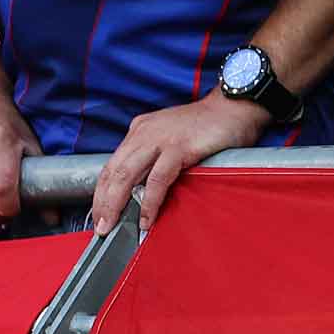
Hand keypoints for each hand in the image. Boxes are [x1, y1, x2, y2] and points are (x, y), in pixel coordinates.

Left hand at [85, 88, 265, 231]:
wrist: (235, 105)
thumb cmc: (207, 126)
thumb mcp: (170, 136)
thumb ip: (154, 157)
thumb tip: (140, 192)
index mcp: (141, 130)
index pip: (111, 164)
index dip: (101, 192)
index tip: (99, 214)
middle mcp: (145, 132)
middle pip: (113, 171)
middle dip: (102, 203)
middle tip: (101, 227)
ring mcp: (161, 138)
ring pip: (126, 175)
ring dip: (116, 204)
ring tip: (112, 226)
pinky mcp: (179, 146)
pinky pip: (157, 179)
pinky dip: (149, 201)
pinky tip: (146, 218)